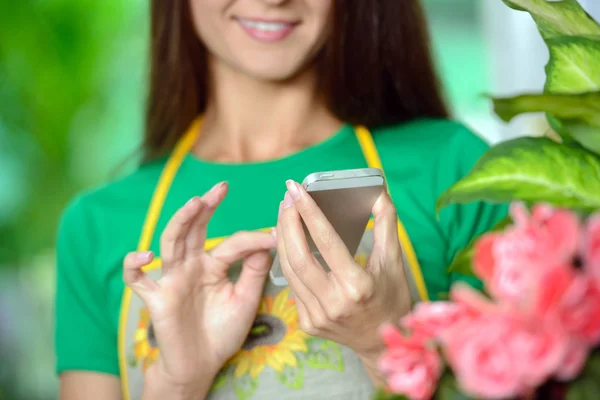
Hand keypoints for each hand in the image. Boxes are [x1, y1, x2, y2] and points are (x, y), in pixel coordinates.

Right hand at [124, 182, 275, 391]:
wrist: (200, 366)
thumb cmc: (221, 332)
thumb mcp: (244, 299)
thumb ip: (253, 272)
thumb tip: (268, 240)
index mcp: (213, 265)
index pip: (232, 243)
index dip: (252, 239)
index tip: (273, 236)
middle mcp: (191, 266)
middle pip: (195, 229)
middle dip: (206, 207)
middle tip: (220, 187)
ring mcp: (171, 279)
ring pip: (171, 242)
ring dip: (181, 221)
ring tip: (195, 202)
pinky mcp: (155, 297)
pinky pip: (137, 279)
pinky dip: (135, 265)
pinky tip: (146, 255)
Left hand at [275, 180, 411, 358]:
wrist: (382, 342)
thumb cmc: (391, 297)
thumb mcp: (394, 261)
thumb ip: (386, 224)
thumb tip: (377, 192)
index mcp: (357, 286)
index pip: (326, 242)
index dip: (309, 212)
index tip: (296, 189)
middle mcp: (334, 303)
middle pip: (299, 256)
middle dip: (288, 222)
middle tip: (287, 197)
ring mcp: (318, 316)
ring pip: (289, 270)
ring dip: (283, 238)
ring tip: (284, 213)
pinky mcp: (308, 323)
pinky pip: (292, 285)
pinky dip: (287, 260)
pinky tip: (287, 240)